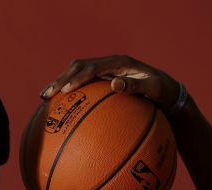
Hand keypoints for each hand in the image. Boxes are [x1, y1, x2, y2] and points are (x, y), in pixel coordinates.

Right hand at [40, 55, 179, 111]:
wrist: (166, 91)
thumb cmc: (162, 91)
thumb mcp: (153, 89)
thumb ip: (135, 86)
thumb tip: (115, 84)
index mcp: (119, 62)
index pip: (92, 67)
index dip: (77, 77)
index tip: (65, 90)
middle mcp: (109, 64)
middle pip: (78, 66)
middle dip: (61, 79)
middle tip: (48, 94)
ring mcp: (104, 71)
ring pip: (76, 72)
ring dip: (60, 83)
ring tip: (45, 97)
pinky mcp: (102, 79)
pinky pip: (82, 83)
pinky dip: (69, 91)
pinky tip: (59, 106)